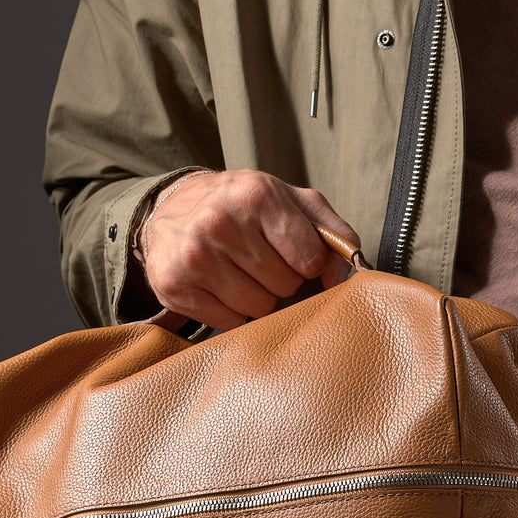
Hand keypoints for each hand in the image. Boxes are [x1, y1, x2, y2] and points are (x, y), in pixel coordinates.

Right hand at [134, 169, 359, 330]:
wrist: (170, 208)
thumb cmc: (241, 206)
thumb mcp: (289, 201)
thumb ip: (331, 232)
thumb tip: (347, 275)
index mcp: (257, 195)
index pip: (311, 260)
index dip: (306, 263)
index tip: (290, 253)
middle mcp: (222, 222)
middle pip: (285, 287)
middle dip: (279, 280)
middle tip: (258, 261)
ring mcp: (196, 256)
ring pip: (258, 308)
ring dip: (255, 298)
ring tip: (237, 271)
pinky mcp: (175, 284)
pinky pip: (229, 322)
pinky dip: (229, 311)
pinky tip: (216, 285)